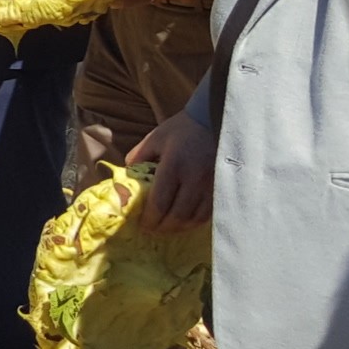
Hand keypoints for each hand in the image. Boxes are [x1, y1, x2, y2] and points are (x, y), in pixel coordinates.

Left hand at [125, 112, 216, 231]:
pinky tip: (186, 220)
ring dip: (178, 227)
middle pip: (177, 216)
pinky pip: (208, 214)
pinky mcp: (222, 188)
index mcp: (173, 166)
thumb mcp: (155, 138)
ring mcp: (210, 186)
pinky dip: (194, 222)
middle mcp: (194, 179)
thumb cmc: (183, 128)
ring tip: (168, 228)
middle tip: (153, 230)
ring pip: (194, 218)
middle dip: (163, 227)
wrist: (217, 118)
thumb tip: (125, 177)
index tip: (142, 224)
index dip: (150, 219)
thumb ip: (138, 157)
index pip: (159, 202)